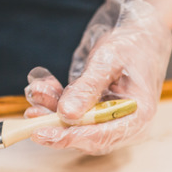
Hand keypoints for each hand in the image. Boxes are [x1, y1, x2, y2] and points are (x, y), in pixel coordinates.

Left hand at [24, 0, 171, 155]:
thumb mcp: (109, 60)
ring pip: (76, 127)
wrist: (141, 33)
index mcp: (138, 115)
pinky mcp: (98, 112)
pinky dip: (55, 103)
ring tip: (37, 91)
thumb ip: (88, 87)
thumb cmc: (132, 44)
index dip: (71, 137)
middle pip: (86, 137)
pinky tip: (43, 88)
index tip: (43, 133)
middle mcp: (126, 123)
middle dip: (56, 126)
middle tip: (31, 115)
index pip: (102, 136)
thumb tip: (67, 114)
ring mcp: (111, 119)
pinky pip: (73, 115)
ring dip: (51, 112)